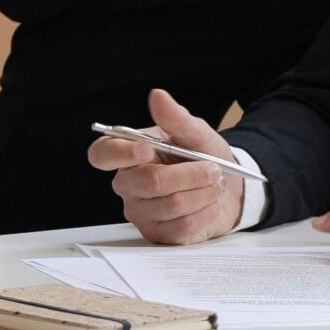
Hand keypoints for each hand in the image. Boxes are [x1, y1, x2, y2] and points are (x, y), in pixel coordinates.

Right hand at [86, 88, 244, 245]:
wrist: (227, 188)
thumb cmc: (204, 156)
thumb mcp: (195, 133)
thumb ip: (176, 117)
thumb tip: (157, 96)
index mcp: (129, 153)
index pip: (102, 154)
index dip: (121, 154)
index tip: (148, 150)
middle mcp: (129, 184)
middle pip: (149, 182)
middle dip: (190, 174)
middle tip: (212, 168)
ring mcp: (141, 211)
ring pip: (172, 204)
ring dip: (203, 192)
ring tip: (214, 184)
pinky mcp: (158, 233)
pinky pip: (182, 226)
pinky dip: (205, 212)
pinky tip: (209, 204)